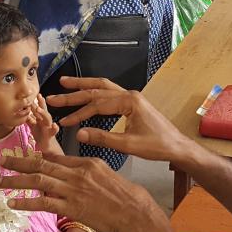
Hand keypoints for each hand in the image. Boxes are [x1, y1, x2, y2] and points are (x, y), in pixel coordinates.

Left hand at [0, 151, 173, 231]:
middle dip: (18, 162)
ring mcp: (73, 190)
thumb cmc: (124, 196)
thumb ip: (86, 171)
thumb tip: (70, 172)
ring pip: (38, 180)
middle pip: (41, 164)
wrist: (133, 211)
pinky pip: (43, 203)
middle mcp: (77, 173)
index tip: (22, 156)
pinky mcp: (71, 207)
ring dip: (15, 180)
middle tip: (1, 161)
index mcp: (85, 163)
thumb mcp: (105, 175)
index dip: (35, 156)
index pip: (56, 157)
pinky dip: (26, 202)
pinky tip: (12, 202)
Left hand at [28, 94, 59, 152]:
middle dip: (42, 104)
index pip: (39, 108)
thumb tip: (22, 110)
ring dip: (44, 113)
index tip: (36, 94)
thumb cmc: (41, 135)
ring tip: (39, 109)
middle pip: (44, 111)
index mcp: (41, 119)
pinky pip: (53, 132)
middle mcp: (46, 121)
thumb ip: (29, 118)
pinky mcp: (50, 135)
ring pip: (48, 119)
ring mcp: (49, 128)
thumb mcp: (33, 125)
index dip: (38, 101)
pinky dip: (55, 128)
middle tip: (38, 97)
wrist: (47, 147)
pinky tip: (55, 125)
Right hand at [45, 76, 197, 165]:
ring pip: (103, 87)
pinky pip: (110, 94)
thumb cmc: (158, 146)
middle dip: (74, 93)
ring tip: (65, 84)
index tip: (64, 123)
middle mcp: (129, 94)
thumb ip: (103, 138)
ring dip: (84, 86)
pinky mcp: (133, 104)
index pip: (97, 104)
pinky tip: (87, 95)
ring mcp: (132, 97)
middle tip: (53, 96)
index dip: (78, 113)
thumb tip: (78, 134)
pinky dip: (95, 93)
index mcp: (129, 101)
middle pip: (97, 90)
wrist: (177, 146)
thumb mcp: (129, 145)